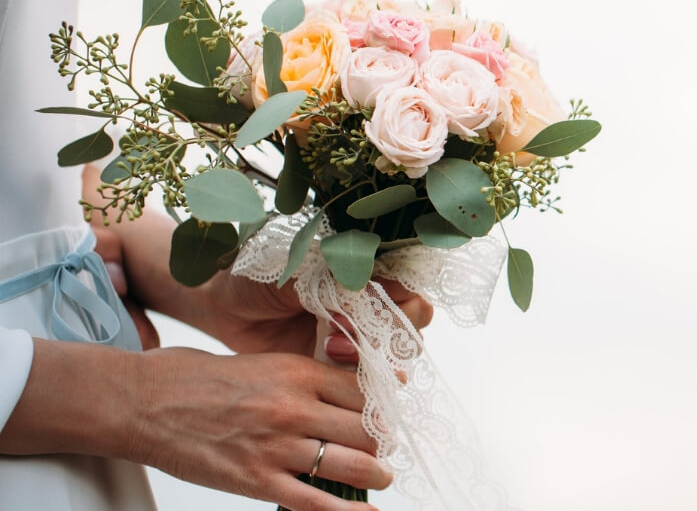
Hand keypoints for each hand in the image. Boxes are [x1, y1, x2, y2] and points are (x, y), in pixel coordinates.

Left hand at [81, 163, 433, 361]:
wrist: (217, 303)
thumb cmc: (256, 273)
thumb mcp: (298, 271)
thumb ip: (338, 283)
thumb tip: (377, 293)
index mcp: (366, 271)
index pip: (410, 287)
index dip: (398, 301)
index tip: (368, 305)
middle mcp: (368, 303)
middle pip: (412, 323)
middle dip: (389, 334)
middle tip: (344, 335)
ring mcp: (355, 335)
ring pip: (394, 355)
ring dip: (373, 359)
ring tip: (332, 352)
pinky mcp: (335, 365)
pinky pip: (363, 378)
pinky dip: (358, 380)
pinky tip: (332, 370)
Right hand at [130, 348, 388, 510]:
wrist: (143, 403)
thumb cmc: (198, 380)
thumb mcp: (262, 363)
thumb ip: (304, 376)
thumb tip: (346, 386)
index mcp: (296, 372)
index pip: (365, 390)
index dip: (384, 405)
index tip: (389, 413)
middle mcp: (293, 407)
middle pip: (367, 429)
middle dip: (383, 441)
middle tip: (384, 446)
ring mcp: (277, 447)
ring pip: (353, 464)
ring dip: (376, 473)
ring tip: (380, 475)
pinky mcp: (257, 481)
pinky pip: (317, 503)